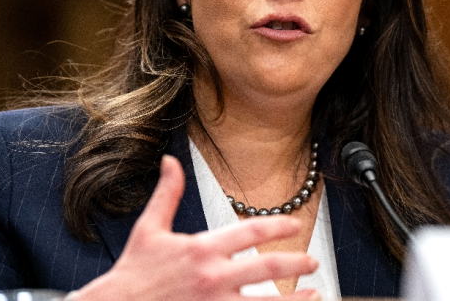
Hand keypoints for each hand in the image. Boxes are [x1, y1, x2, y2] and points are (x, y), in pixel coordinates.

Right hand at [73, 155, 320, 300]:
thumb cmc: (133, 272)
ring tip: (316, 293)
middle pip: (269, 267)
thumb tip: (170, 162)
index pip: (251, 232)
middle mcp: (214, 277)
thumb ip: (167, 194)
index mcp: (201, 248)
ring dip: (297, 298)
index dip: (278, 226)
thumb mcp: (149, 228)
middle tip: (313, 262)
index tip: (294, 225)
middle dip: (297, 262)